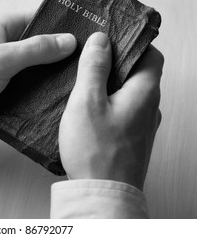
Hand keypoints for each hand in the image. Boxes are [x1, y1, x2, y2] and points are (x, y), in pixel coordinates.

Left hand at [0, 13, 76, 132]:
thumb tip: (69, 41)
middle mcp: (9, 45)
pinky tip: (61, 97)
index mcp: (5, 28)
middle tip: (89, 63)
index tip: (88, 36)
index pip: (41, 21)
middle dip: (62, 56)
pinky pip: (31, 86)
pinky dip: (43, 91)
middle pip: (43, 47)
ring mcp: (10, 68)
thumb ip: (36, 49)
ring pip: (39, 69)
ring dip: (53, 76)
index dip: (63, 27)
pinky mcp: (9, 88)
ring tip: (81, 82)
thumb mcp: (2, 57)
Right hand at [58, 32, 163, 189]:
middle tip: (90, 59)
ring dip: (110, 85)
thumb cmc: (95, 151)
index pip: (151, 55)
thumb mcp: (87, 101)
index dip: (132, 43)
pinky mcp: (130, 139)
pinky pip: (123, 111)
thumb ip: (94, 68)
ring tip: (84, 84)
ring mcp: (142, 126)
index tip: (110, 39)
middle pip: (139, 74)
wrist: (101, 194)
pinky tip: (88, 109)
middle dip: (116, 63)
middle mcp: (149, 108)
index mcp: (144, 93)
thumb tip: (101, 40)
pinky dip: (108, 104)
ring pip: (129, 93)